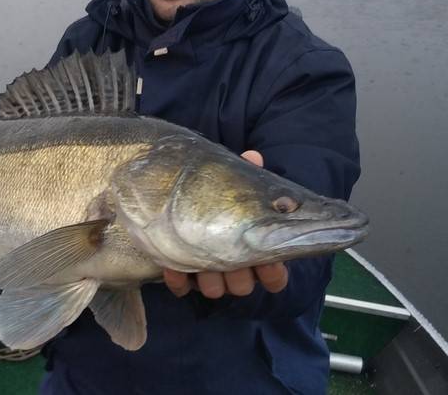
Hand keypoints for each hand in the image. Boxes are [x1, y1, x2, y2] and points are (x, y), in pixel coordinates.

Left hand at [163, 150, 288, 298]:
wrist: (177, 194)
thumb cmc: (219, 193)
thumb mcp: (231, 181)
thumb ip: (245, 173)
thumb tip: (253, 157)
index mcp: (253, 248)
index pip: (274, 274)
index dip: (272, 273)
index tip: (267, 262)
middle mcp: (234, 266)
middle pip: (243, 285)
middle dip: (237, 275)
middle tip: (231, 259)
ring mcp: (209, 273)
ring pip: (215, 289)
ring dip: (209, 278)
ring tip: (201, 261)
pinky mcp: (183, 276)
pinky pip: (182, 287)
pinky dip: (179, 280)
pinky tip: (172, 268)